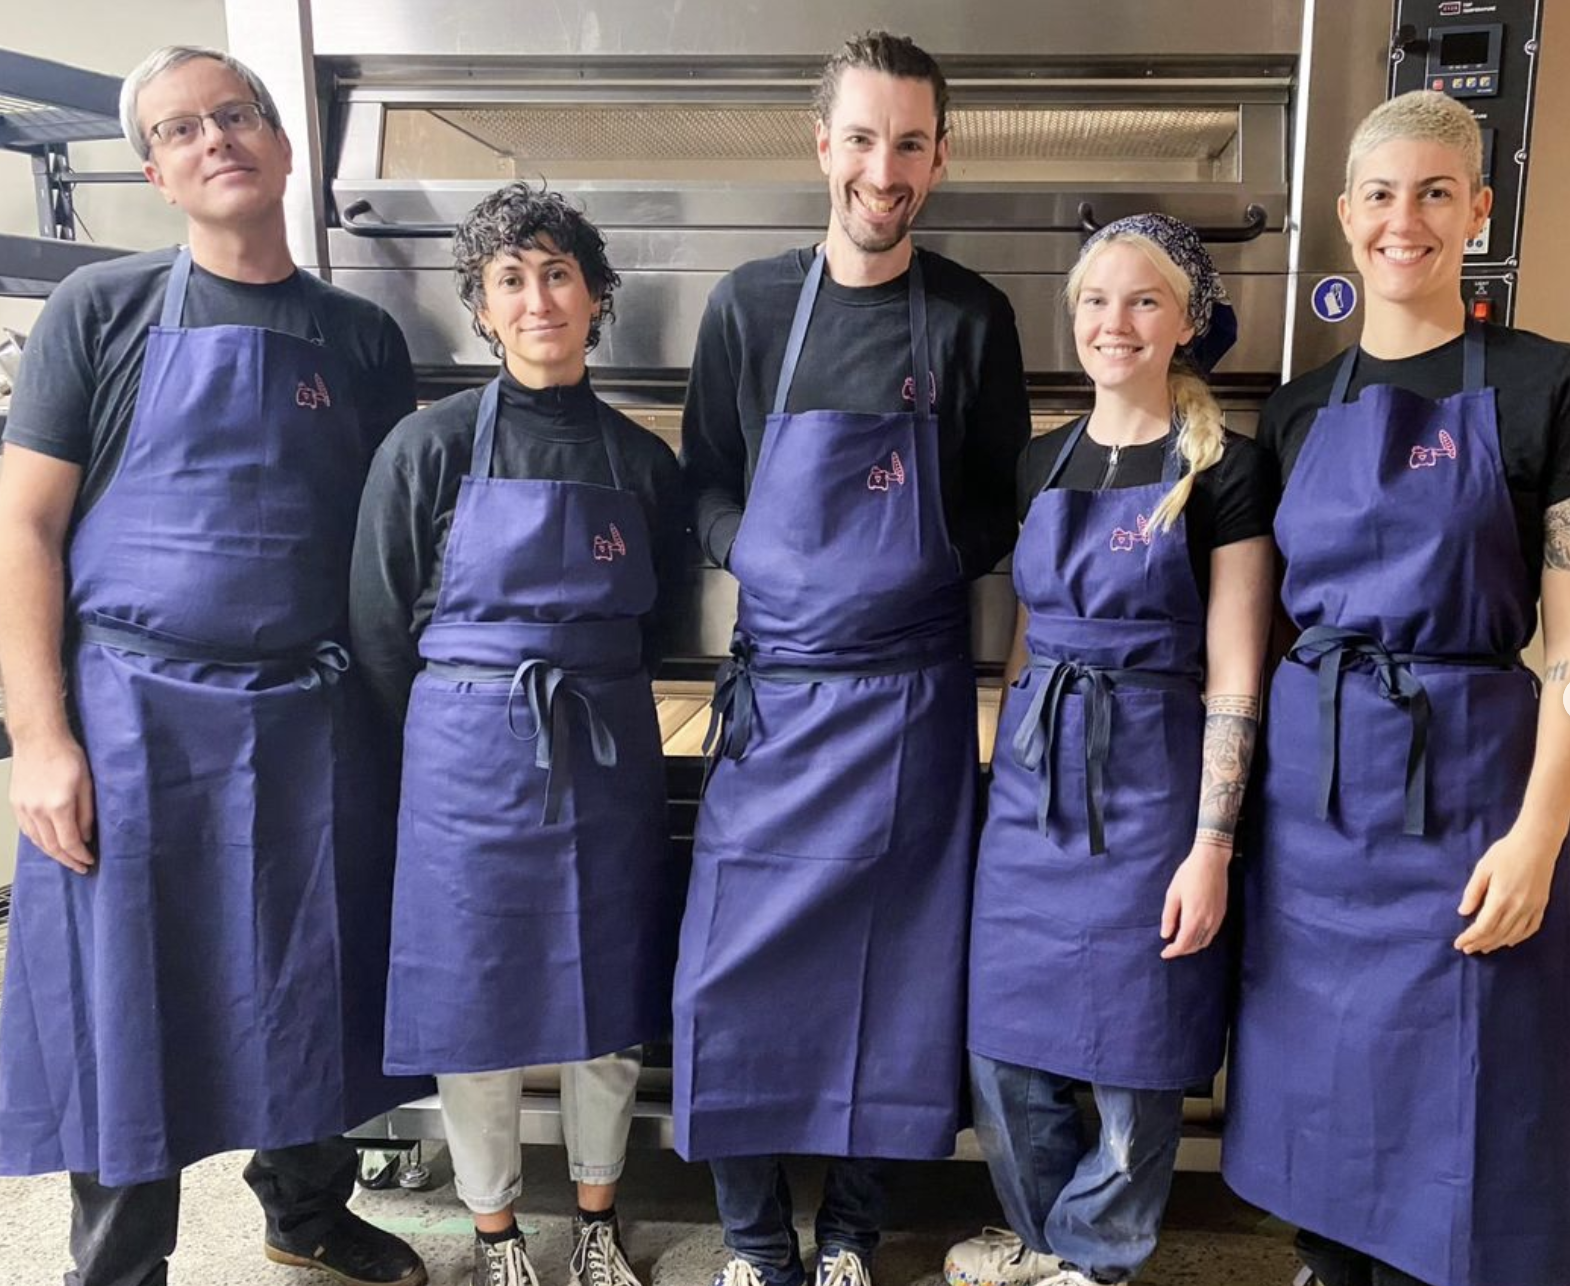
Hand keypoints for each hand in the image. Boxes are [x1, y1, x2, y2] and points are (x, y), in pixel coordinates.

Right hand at [9, 733, 95, 873]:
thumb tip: (86, 836)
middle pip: (52, 846)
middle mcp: (37, 811)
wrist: (39, 738)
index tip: (89, 861)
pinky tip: (47, 844)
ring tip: (66, 858)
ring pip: (37, 841)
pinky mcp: (15, 804)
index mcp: (58, 806)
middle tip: (80, 867)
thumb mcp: (86, 783)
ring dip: (52, 853)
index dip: (80, 856)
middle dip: (67, 859)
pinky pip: (27, 831)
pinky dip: (38, 841)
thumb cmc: (66, 755)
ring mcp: (23, 808)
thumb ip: (86, 813)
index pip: (69, 842)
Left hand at [1160, 840, 1229, 958]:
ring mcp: (1217, 918)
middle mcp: (1208, 921)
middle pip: (1195, 945)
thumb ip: (1169, 917)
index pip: (1183, 943)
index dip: (1173, 951)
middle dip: (1182, 950)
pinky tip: (1193, 933)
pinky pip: (1212, 933)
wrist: (1211, 861)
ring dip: (1193, 946)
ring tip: (1180, 943)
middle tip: (1170, 949)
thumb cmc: (1189, 874)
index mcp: (1193, 917)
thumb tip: (1165, 935)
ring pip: (1205, 941)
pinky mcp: (1222, 913)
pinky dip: (1202, 939)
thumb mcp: (1173, 894)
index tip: (1164, 954)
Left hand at [1454, 827, 1559, 953]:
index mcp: (1501, 899)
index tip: (1459, 944)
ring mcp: (1532, 908)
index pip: (1483, 927)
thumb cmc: (1506, 853)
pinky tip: (1509, 941)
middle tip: (1467, 949)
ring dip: (1497, 944)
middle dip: (1480, 943)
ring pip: (1513, 935)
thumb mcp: (1483, 869)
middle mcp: (1518, 908)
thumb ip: (1473, 892)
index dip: (1470, 938)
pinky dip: (1518, 938)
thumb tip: (1463, 912)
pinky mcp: (1541, 906)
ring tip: (1483, 948)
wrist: (1536, 844)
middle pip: (1497, 934)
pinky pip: (1531, 929)